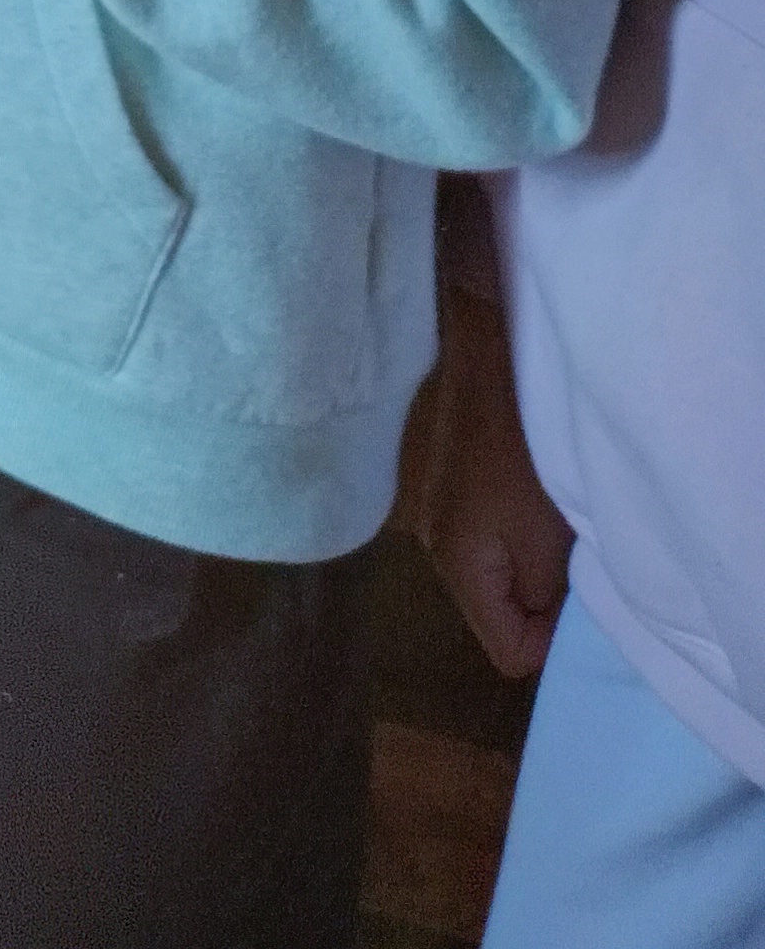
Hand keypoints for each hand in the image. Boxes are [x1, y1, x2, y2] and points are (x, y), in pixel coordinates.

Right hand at [400, 282, 572, 677]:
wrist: (486, 361)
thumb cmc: (523, 454)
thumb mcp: (545, 539)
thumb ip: (542, 598)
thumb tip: (541, 626)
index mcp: (457, 569)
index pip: (509, 652)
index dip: (552, 637)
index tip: (577, 592)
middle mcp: (436, 551)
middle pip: (498, 616)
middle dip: (539, 601)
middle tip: (568, 559)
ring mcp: (439, 517)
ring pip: (495, 579)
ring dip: (528, 566)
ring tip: (551, 526)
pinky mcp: (448, 490)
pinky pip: (487, 543)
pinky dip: (513, 537)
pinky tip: (529, 501)